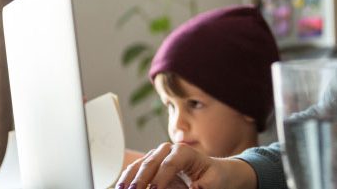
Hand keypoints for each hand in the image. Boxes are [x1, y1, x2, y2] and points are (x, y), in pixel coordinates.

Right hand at [115, 142, 256, 188]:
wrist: (215, 173)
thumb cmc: (215, 178)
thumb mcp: (212, 184)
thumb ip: (201, 187)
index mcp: (185, 152)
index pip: (170, 162)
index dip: (161, 177)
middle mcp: (169, 150)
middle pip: (152, 162)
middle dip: (141, 179)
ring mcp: (158, 156)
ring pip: (140, 164)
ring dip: (129, 179)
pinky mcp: (151, 164)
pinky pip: (136, 169)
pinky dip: (127, 179)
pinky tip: (121, 187)